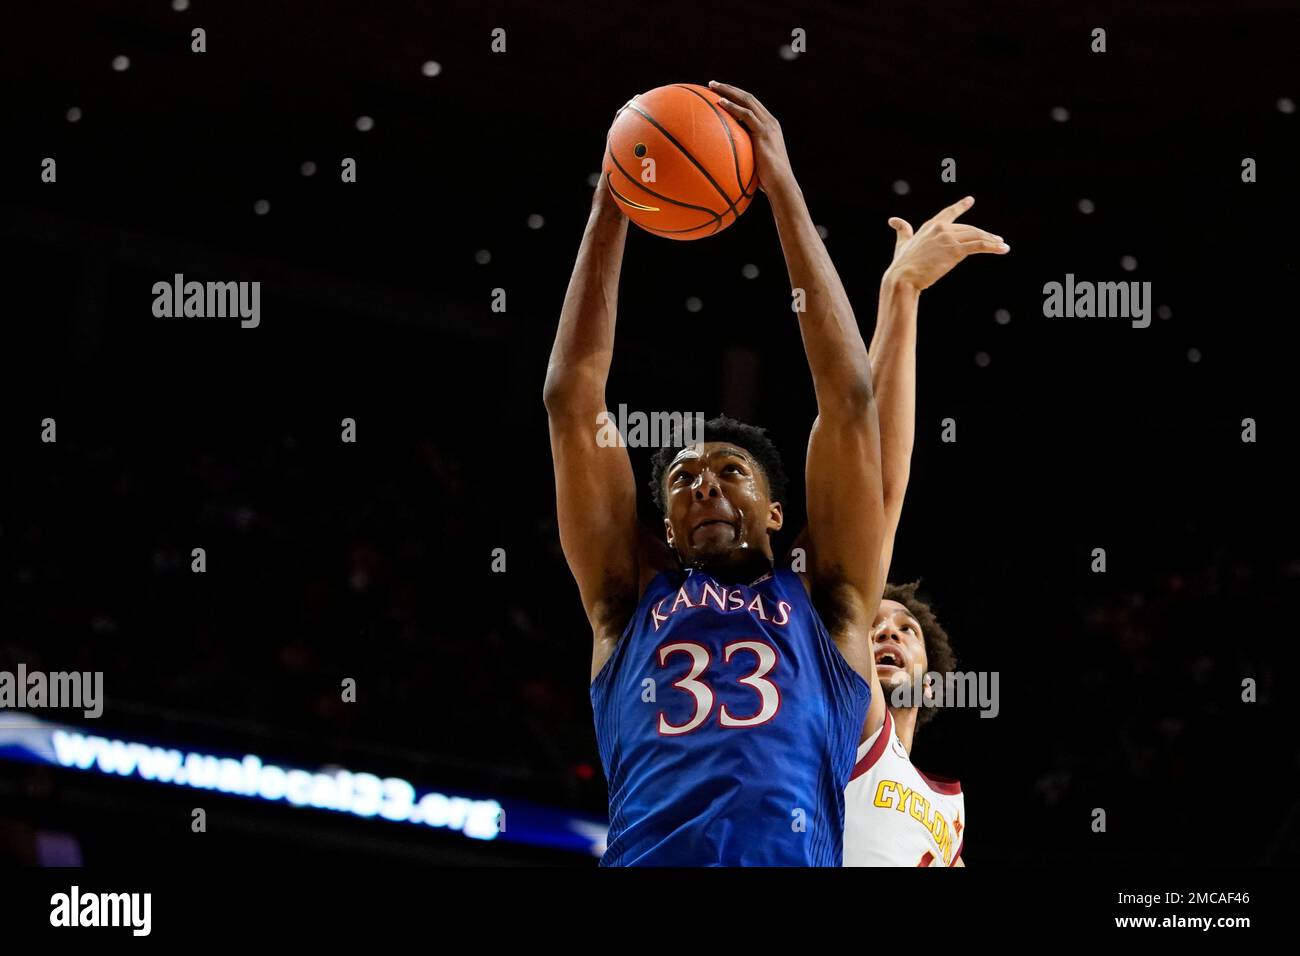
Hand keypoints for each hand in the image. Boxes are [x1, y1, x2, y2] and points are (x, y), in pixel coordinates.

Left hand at [708, 80, 793, 193]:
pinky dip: (733, 107)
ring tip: (712, 86)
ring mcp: (768, 126)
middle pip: (748, 98)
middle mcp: (770, 122)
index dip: (736, 96)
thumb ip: (745, 155)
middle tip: (712, 84)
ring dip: (728, 92)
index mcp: (769, 126)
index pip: (752, 105)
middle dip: (729, 88)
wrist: (781, 184)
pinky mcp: (764, 133)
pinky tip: (720, 102)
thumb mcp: (756, 162)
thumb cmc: (767, 180)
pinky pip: (746, 115)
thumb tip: (728, 160)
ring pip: (747, 101)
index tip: (720, 92)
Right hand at [883, 196, 1008, 290]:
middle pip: (969, 228)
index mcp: (930, 226)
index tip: (970, 200)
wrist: (903, 277)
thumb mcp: (902, 243)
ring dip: (992, 240)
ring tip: (1002, 245)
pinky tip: (1002, 249)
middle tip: (997, 239)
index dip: (960, 206)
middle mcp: (941, 229)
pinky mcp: (956, 251)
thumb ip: (902, 230)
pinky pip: (979, 245)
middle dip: (984, 234)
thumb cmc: (902, 264)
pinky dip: (993, 246)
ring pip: (977, 236)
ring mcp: (949, 238)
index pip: (948, 213)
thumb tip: (893, 220)